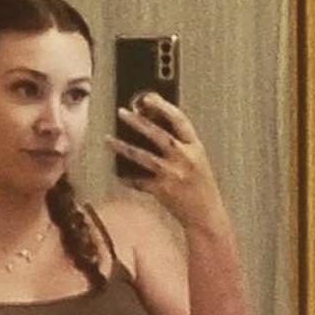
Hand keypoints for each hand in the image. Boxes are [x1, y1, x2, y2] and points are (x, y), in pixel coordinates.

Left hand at [104, 92, 227, 230]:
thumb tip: (155, 126)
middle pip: (157, 134)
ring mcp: (172, 175)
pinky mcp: (162, 191)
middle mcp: (184, 159)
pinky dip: (127, 178)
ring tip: (108, 139)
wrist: (206, 216)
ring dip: (123, 147)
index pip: (179, 120)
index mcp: (196, 148)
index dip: (162, 106)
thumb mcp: (198, 160)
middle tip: (122, 112)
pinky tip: (117, 173)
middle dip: (138, 122)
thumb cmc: (202, 188)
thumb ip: (182, 144)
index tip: (147, 98)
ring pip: (142, 156)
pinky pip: (139, 181)